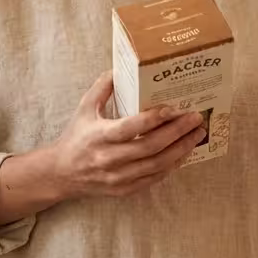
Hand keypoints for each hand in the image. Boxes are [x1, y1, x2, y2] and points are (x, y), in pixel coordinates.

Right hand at [46, 73, 207, 199]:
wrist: (61, 173)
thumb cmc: (76, 137)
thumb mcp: (84, 108)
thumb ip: (102, 87)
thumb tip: (121, 68)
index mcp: (99, 136)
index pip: (130, 127)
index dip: (153, 119)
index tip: (172, 108)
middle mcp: (109, 158)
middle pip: (150, 146)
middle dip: (177, 132)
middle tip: (195, 118)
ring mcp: (118, 177)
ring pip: (157, 165)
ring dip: (180, 149)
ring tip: (196, 134)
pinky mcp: (124, 189)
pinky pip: (154, 178)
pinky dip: (171, 166)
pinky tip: (183, 153)